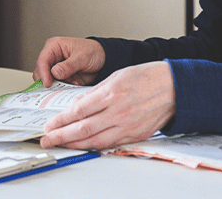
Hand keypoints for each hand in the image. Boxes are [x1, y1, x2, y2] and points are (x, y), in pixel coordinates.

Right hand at [32, 37, 105, 87]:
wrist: (104, 59)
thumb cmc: (93, 52)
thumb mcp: (82, 57)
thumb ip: (68, 65)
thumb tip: (54, 72)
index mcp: (54, 47)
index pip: (42, 61)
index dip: (43, 73)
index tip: (47, 83)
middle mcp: (53, 58)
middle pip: (41, 73)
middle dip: (46, 82)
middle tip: (53, 89)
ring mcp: (57, 70)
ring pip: (48, 82)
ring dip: (56, 87)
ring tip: (68, 85)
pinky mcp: (62, 79)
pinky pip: (58, 87)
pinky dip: (63, 89)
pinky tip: (74, 85)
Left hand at [40, 61, 175, 149]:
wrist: (175, 87)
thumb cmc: (148, 77)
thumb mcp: (116, 76)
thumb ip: (95, 93)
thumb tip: (77, 105)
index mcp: (111, 93)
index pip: (78, 111)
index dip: (61, 120)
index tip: (50, 124)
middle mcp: (118, 112)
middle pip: (82, 129)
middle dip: (61, 136)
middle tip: (47, 139)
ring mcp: (127, 126)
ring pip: (95, 141)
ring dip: (74, 144)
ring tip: (61, 145)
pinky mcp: (135, 135)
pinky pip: (110, 144)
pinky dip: (94, 146)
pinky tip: (84, 146)